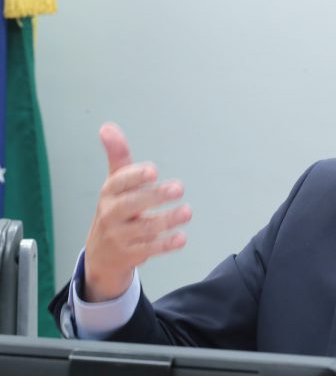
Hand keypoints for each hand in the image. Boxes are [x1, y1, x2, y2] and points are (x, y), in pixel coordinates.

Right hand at [83, 123, 191, 301]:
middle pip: (131, 204)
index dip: (135, 176)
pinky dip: (165, 244)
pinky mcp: (130, 254)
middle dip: (155, 196)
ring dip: (167, 219)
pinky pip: (149, 249)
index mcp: (109, 193)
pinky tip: (181, 238)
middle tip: (179, 188)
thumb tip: (107, 126)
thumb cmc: (114, 211)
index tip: (153, 171)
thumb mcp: (115, 184)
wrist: (101, 256)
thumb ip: (118, 156)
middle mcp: (111, 214)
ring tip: (187, 212)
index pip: (119, 182)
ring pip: (143, 228)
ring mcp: (120, 236)